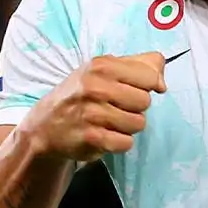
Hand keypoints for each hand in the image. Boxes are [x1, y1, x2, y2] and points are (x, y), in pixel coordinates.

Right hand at [17, 53, 165, 162]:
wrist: (45, 125)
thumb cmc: (81, 93)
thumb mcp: (104, 68)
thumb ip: (140, 65)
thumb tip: (162, 83)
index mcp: (101, 65)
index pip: (150, 76)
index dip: (148, 85)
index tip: (134, 88)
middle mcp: (95, 87)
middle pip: (145, 101)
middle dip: (135, 107)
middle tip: (116, 107)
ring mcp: (92, 114)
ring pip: (139, 123)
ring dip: (128, 126)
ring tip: (109, 121)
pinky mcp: (92, 138)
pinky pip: (127, 142)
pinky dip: (119, 142)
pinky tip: (104, 134)